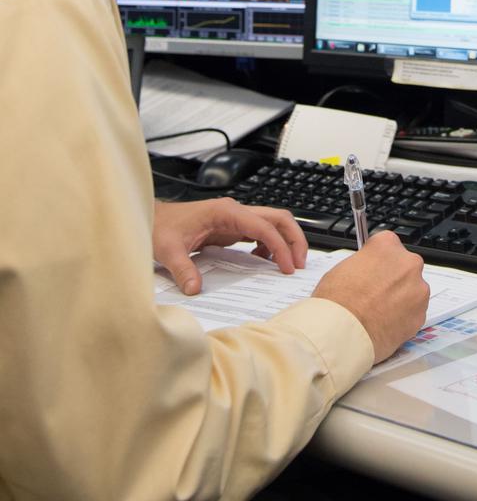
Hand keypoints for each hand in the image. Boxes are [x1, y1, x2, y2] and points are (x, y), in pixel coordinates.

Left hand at [153, 198, 307, 294]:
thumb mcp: (168, 249)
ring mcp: (235, 218)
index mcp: (225, 212)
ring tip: (290, 264)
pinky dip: (270, 244)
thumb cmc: (160, 227)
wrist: (152, 219)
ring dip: (286, 240)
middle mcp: (234, 211)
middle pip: (278, 217)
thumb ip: (183, 269)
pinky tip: (264, 261)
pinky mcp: (232, 226)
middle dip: (294, 238)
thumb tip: (195, 289)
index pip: (263, 226)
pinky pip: (260, 231)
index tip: (287, 266)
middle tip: (300, 264)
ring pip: (273, 222)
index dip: (279, 246)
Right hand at [311, 231, 428, 361]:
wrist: (343, 334)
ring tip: (378, 312)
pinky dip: (403, 317)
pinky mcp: (421, 314)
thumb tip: (367, 272)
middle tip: (375, 294)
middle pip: (404, 267)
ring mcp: (418, 289)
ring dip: (400, 298)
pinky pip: (414, 312)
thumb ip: (364, 265)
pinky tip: (385, 324)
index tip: (374, 270)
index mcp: (387, 245)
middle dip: (393, 279)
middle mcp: (408, 263)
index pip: (388, 245)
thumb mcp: (343, 268)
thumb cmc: (338, 301)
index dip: (378, 261)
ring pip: (412, 290)